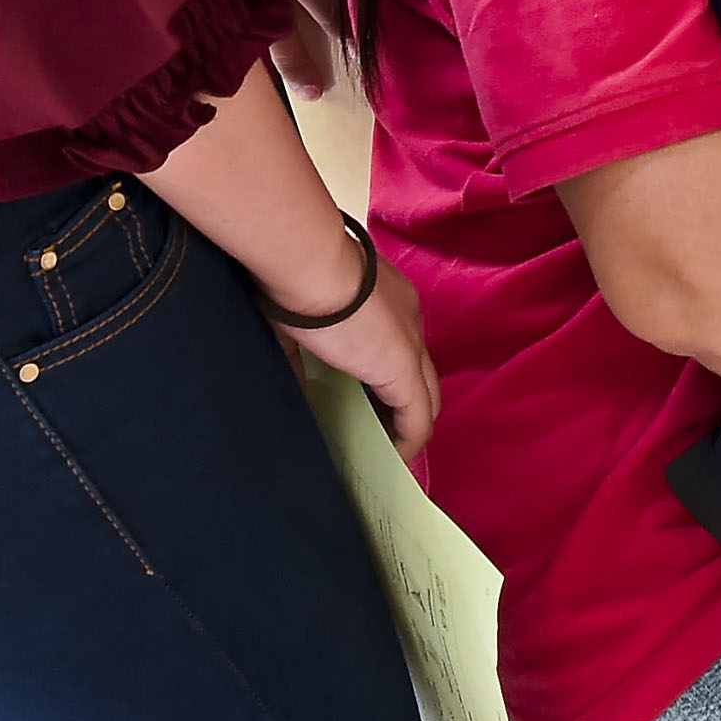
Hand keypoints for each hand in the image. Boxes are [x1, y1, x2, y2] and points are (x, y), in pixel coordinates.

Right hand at [286, 258, 441, 470]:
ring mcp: (410, 344)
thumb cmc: (296, 277)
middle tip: (378, 433)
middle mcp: (408, 319)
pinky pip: (417, 418)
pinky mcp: (403, 369)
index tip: (367, 402)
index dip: (387, 377)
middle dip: (403, 405)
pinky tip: (393, 460)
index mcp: (386, 299)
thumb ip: (302, 354)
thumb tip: (295, 385)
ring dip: (406, 425)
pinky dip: (408, 441)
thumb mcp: (300, 319)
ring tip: (385, 451)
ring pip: (425, 396)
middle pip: (420, 373)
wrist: (308, 260)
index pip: (398, 345)